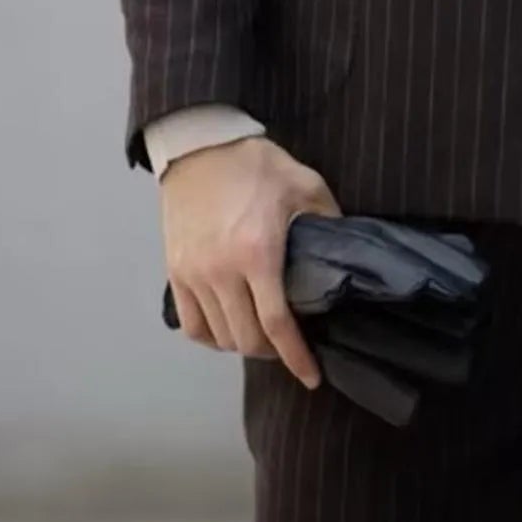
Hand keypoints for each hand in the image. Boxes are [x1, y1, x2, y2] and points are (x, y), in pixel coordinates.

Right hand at [160, 135, 340, 388]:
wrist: (201, 145)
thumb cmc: (255, 164)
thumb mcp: (305, 184)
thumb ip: (329, 221)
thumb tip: (346, 255)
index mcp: (258, 253)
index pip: (277, 325)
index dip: (296, 357)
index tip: (312, 376)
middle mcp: (222, 272)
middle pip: (247, 339)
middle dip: (273, 353)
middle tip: (290, 346)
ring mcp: (194, 274)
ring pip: (220, 337)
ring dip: (244, 345)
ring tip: (262, 335)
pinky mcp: (175, 272)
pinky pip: (191, 325)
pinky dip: (212, 337)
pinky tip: (228, 329)